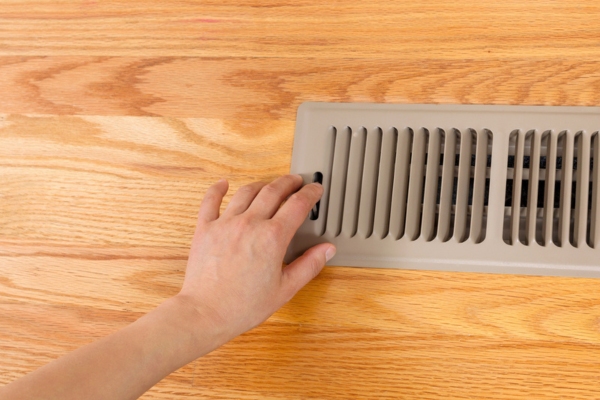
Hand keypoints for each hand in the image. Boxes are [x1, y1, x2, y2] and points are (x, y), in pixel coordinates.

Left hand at [177, 174, 335, 343]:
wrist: (206, 313)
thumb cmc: (243, 306)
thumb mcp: (285, 289)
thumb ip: (309, 265)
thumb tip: (327, 250)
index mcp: (272, 237)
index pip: (298, 204)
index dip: (310, 193)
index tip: (315, 190)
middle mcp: (250, 224)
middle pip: (274, 191)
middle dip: (289, 182)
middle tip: (296, 181)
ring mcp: (225, 223)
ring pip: (246, 192)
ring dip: (262, 184)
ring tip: (269, 184)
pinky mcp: (205, 228)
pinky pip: (210, 201)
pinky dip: (217, 189)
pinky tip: (223, 184)